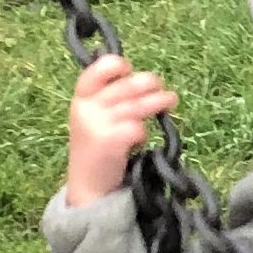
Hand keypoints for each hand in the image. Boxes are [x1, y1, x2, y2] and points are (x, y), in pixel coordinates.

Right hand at [64, 53, 178, 206]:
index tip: (130, 70)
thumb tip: (143, 79)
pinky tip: (140, 141)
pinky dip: (144, 133)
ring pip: (137, 105)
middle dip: (150, 83)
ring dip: (159, 101)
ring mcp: (97, 124)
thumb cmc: (96, 147)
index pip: (98, 69)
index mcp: (81, 96)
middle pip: (127, 85)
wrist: (88, 186)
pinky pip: (138, 128)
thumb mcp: (94, 116)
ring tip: (171, 100)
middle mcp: (87, 107)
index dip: (118, 65)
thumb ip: (110, 97)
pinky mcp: (110, 142)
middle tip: (163, 89)